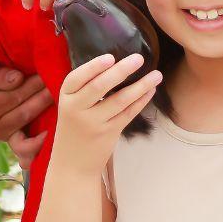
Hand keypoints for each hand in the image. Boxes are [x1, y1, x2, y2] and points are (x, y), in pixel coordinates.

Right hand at [0, 66, 54, 151]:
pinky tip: (51, 137)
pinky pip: (27, 151)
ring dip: (46, 121)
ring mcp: (6, 138)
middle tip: (58, 85)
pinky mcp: (16, 144)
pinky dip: (39, 147)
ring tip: (60, 106)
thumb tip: (17, 78)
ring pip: (28, 133)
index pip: (14, 97)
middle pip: (24, 113)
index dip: (32, 86)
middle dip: (43, 98)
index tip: (45, 75)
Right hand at [51, 54, 160, 174]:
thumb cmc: (74, 128)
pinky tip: (150, 90)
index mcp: (65, 98)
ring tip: (156, 74)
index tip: (110, 56)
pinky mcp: (109, 133)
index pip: (76, 78)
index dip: (93, 67)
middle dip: (121, 71)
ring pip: (120, 100)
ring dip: (140, 86)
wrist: (73, 164)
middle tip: (139, 58)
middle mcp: (77, 110)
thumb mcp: (71, 106)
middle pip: (99, 86)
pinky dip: (141, 101)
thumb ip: (85, 88)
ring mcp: (94, 123)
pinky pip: (128, 113)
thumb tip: (113, 62)